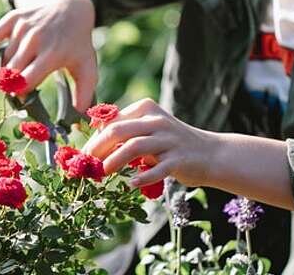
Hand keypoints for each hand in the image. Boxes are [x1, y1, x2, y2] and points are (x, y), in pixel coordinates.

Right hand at [0, 0, 96, 110]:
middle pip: (10, 73)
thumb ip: (84, 95)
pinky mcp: (13, 18)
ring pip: (1, 60)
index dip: (20, 94)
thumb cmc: (77, 44)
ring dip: (3, 72)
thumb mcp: (87, 68)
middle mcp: (36, 39)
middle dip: (10, 86)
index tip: (25, 99)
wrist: (70, 9)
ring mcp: (23, 27)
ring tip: (14, 76)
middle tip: (18, 89)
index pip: (25, 81)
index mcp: (53, 54)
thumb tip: (77, 119)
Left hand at [82, 98, 219, 187]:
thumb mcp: (150, 131)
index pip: (113, 121)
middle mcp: (157, 121)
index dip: (94, 138)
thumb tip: (93, 146)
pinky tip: (131, 185)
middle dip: (98, 148)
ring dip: (115, 161)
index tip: (83, 155)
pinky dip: (142, 178)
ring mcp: (169, 140)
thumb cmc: (172, 144)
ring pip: (135, 147)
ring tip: (102, 173)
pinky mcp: (178, 159)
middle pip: (119, 130)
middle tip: (87, 164)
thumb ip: (127, 133)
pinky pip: (157, 169)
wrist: (211, 154)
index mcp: (147, 109)